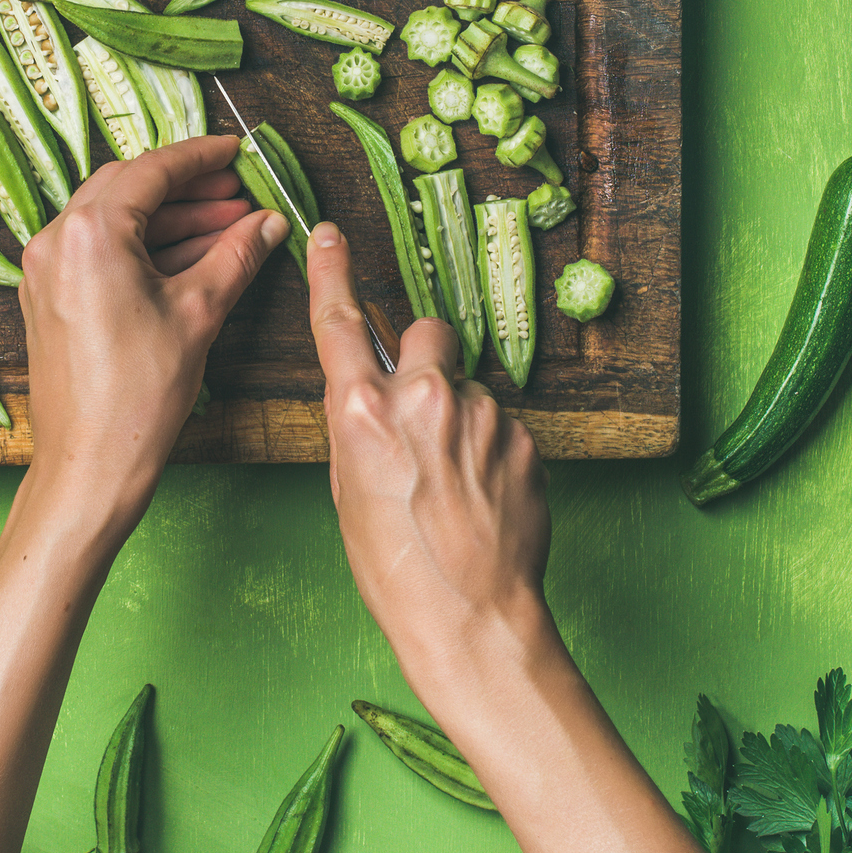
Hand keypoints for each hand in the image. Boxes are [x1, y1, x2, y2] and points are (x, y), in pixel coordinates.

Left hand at [19, 135, 287, 530]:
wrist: (91, 463)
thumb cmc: (138, 395)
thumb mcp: (199, 312)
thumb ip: (236, 255)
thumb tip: (268, 223)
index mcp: (89, 233)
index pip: (152, 170)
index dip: (201, 157)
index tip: (235, 153)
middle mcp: (56, 241)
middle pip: (129, 188)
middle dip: (188, 188)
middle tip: (237, 192)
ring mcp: (46, 270)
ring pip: (115, 220)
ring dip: (170, 220)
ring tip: (229, 226)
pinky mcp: (49, 297)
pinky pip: (99, 252)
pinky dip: (145, 248)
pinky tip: (193, 257)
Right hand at [306, 219, 550, 699]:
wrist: (471, 618)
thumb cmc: (395, 569)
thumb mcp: (347, 490)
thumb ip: (359, 427)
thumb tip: (375, 399)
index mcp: (362, 412)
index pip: (338, 323)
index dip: (331, 272)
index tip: (329, 234)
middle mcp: (423, 398)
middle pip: (425, 334)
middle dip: (424, 360)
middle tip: (422, 413)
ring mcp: (480, 415)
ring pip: (468, 387)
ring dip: (461, 417)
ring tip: (454, 484)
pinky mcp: (522, 438)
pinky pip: (501, 424)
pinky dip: (491, 450)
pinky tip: (483, 497)